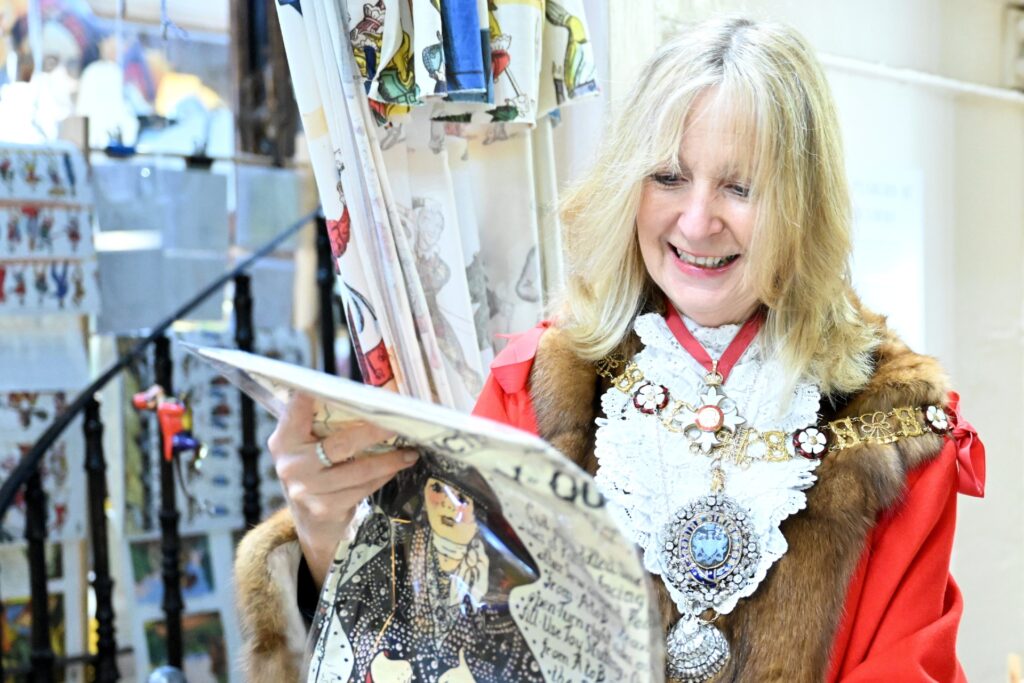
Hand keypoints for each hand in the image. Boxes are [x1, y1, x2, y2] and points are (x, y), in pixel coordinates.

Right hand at [268, 393, 417, 585]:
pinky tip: (396, 468)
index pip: (298, 410)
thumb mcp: (309, 447)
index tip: (336, 381)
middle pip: (341, 442)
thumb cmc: (316, 472)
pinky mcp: (324, 509)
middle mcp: (291, 464)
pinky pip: (363, 487)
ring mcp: (306, 489)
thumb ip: (326, 423)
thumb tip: (371, 396)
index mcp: (285, 439)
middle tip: (398, 423)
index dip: (313, 395)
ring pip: (359, 469)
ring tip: (410, 452)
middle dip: (375, 431)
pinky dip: (383, 476)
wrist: (311, 523)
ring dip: (389, 460)